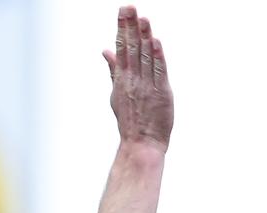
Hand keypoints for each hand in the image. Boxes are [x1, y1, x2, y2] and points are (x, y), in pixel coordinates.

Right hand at [103, 6, 172, 149]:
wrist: (141, 144)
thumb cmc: (130, 121)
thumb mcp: (116, 94)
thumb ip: (113, 70)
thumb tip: (105, 51)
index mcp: (121, 80)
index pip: (120, 49)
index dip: (122, 29)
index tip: (122, 12)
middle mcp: (132, 80)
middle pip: (131, 49)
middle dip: (130, 26)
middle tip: (129, 6)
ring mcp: (146, 86)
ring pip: (144, 57)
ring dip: (144, 36)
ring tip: (143, 18)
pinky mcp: (161, 93)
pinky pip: (158, 71)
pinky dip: (157, 56)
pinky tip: (155, 41)